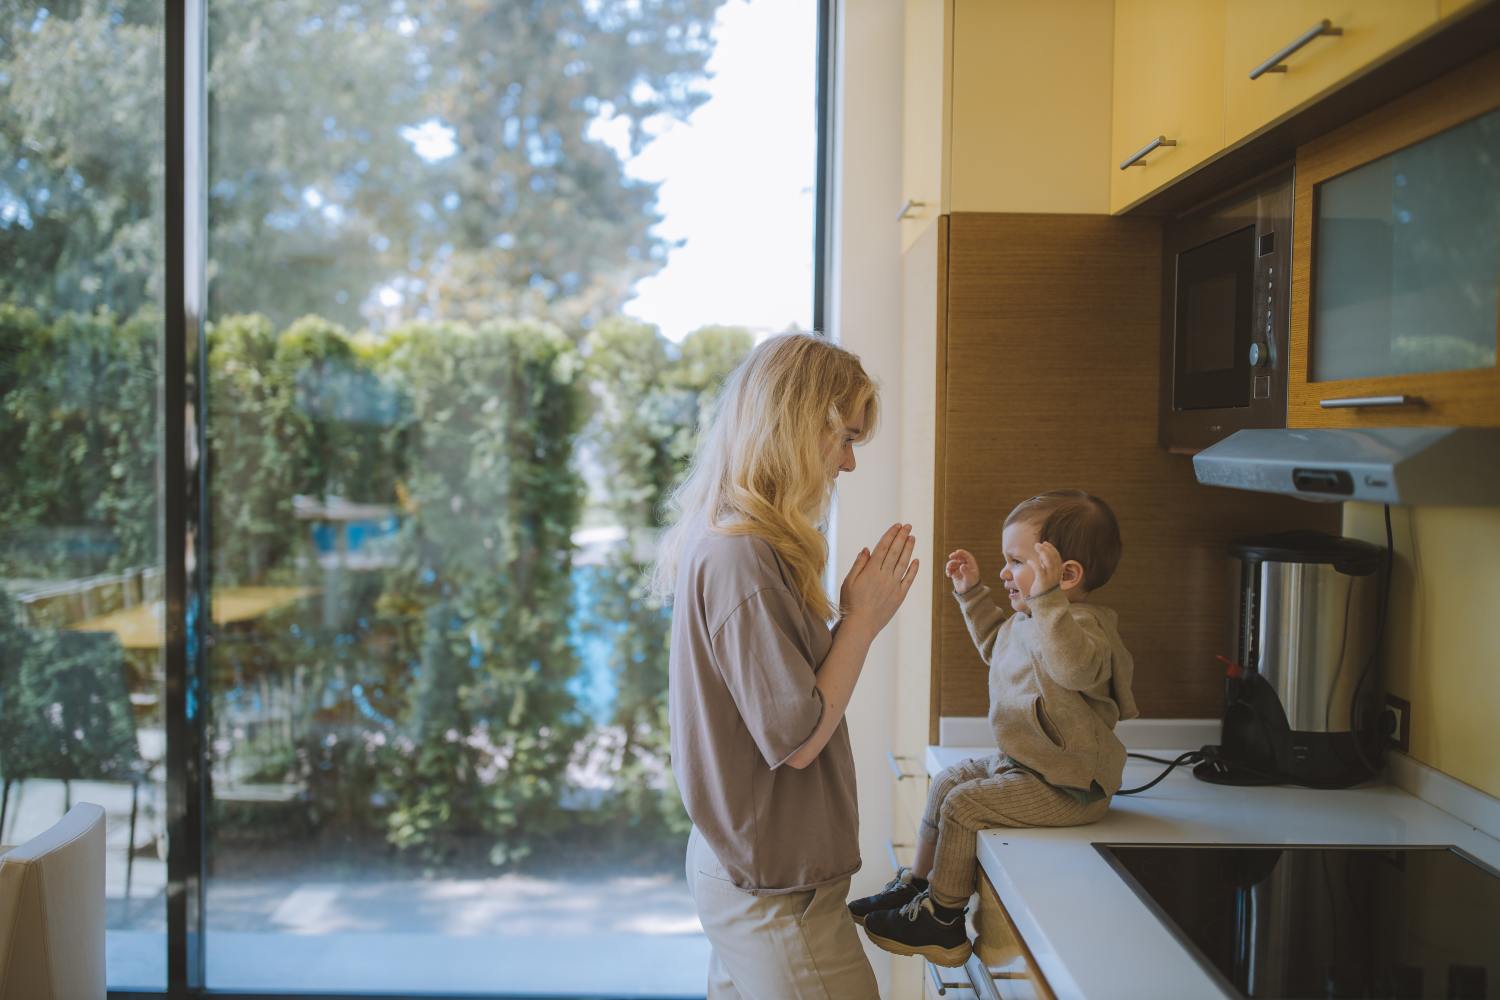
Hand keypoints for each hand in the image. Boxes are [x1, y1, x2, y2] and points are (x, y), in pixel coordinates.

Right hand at [841, 522, 918, 638]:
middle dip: (902, 537)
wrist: (861, 624)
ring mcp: (893, 586)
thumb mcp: (849, 581)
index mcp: (871, 570)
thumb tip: (867, 549)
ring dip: (909, 549)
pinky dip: (913, 569)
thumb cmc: (850, 603)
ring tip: (913, 537)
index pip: (883, 548)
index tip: (897, 526)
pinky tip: (916, 560)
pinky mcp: (899, 596)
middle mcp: (884, 576)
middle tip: (908, 526)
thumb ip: (859, 564)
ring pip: (903, 563)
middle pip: (895, 552)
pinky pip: (909, 580)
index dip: (891, 535)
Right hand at [945, 549, 979, 594]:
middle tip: (951, 556)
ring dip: (949, 565)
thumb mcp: (969, 578)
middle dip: (954, 556)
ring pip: (953, 562)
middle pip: (959, 557)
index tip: (957, 552)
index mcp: (971, 565)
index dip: (962, 553)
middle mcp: (965, 565)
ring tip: (949, 570)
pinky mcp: (954, 573)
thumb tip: (961, 565)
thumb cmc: (971, 585)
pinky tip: (948, 575)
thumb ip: (966, 572)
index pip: (967, 555)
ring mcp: (959, 569)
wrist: (968, 593)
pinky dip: (948, 571)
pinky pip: (950, 569)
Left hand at [1026, 541, 1063, 595]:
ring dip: (1043, 552)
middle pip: (1054, 557)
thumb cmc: (1045, 590)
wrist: (1046, 604)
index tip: (1045, 543)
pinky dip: (1034, 564)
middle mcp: (1056, 574)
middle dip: (1047, 548)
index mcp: (1058, 572)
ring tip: (1036, 547)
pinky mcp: (1043, 582)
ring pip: (1049, 562)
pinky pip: (1039, 570)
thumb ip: (1047, 568)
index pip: (1057, 557)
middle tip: (1038, 543)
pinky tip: (1029, 561)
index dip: (1052, 549)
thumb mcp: (1048, 578)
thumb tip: (1042, 557)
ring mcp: (1050, 578)